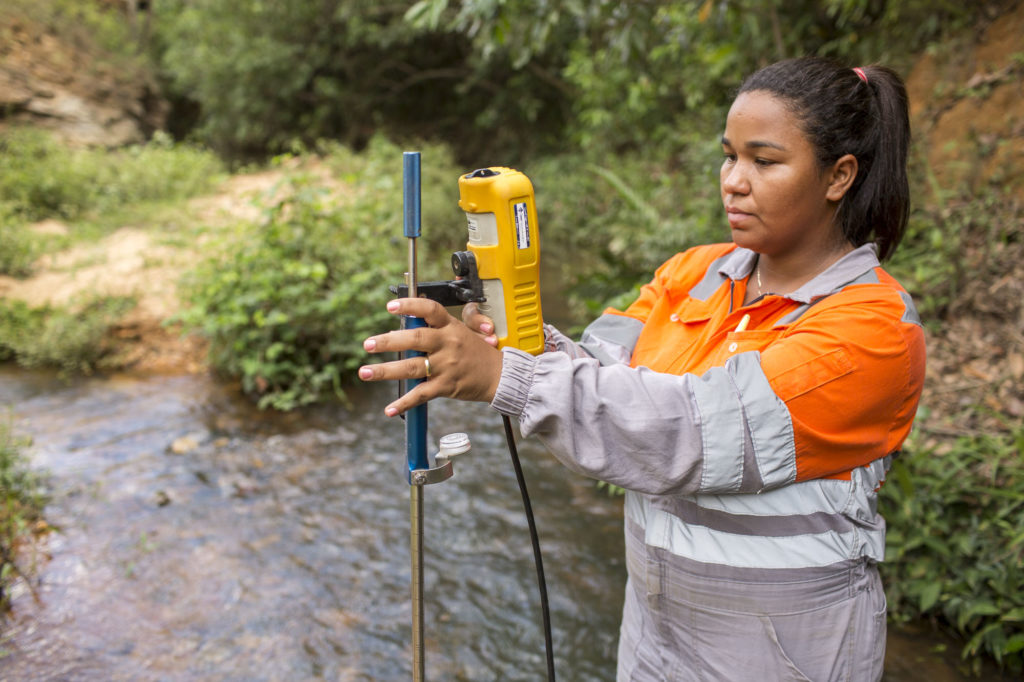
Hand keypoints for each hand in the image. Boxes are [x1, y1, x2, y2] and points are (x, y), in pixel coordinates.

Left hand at [358, 298, 503, 415]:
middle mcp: (447, 344)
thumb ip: (440, 324)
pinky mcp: (446, 386)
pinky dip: (404, 403)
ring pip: (412, 368)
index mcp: (450, 327)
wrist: (499, 376)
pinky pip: (421, 395)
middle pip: (415, 340)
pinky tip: (390, 409)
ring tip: (366, 372)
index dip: (410, 306)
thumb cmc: (478, 352)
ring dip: (386, 371)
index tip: (390, 307)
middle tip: (368, 344)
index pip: (430, 310)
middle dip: (388, 342)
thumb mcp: (465, 330)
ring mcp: (446, 366)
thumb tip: (408, 323)